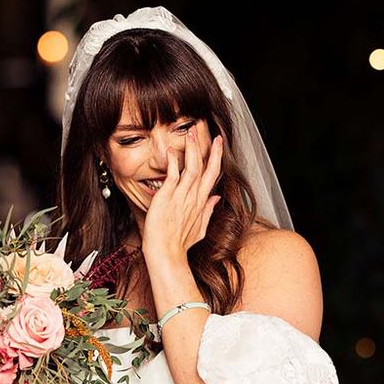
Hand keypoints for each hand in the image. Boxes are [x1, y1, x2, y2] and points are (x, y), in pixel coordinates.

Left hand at [142, 131, 222, 264]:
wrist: (166, 254)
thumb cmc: (178, 245)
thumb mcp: (198, 229)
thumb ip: (208, 212)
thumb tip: (215, 199)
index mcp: (200, 203)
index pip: (212, 175)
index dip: (216, 158)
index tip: (218, 144)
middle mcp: (194, 197)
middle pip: (205, 167)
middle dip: (208, 148)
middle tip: (207, 130)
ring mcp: (181, 196)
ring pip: (192, 167)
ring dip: (193, 148)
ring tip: (191, 132)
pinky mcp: (168, 197)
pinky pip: (173, 174)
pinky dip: (174, 161)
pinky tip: (174, 150)